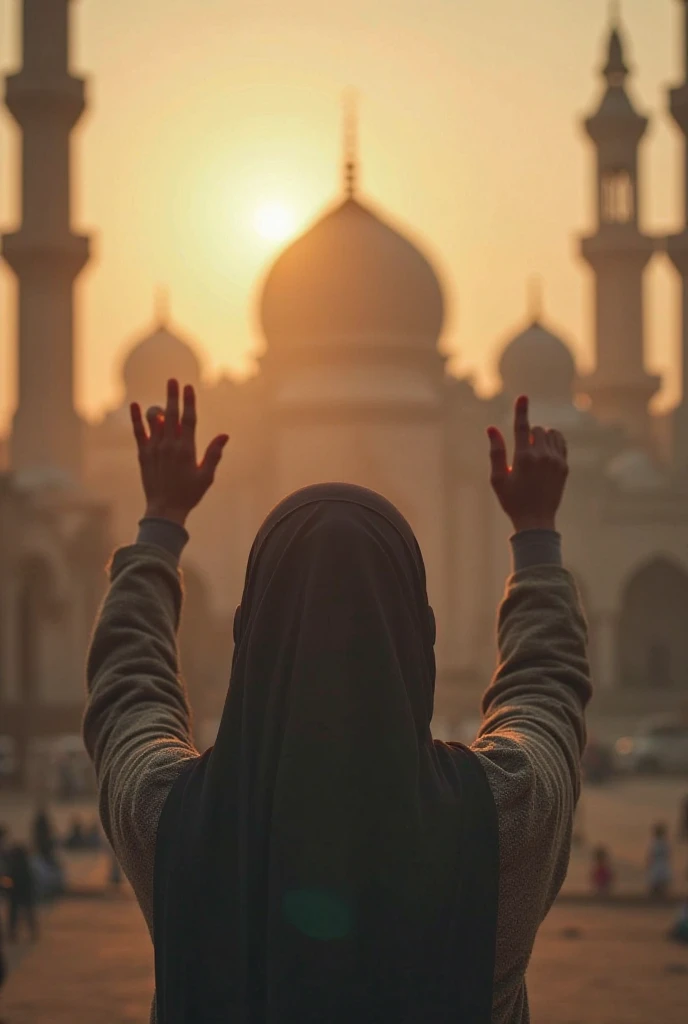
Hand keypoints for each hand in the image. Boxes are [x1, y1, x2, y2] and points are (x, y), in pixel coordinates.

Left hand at [130, 379, 228, 526]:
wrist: (165, 509)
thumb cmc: (189, 494)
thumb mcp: (206, 476)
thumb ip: (214, 454)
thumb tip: (225, 436)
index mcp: (186, 450)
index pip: (188, 420)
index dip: (189, 402)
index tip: (189, 387)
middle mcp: (169, 446)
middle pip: (171, 415)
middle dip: (173, 396)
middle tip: (173, 380)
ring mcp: (154, 449)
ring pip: (154, 421)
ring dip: (158, 408)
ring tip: (163, 402)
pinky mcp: (143, 455)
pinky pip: (138, 432)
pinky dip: (136, 418)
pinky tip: (134, 405)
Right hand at [487, 395, 567, 532]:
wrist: (536, 520)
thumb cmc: (512, 500)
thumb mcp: (498, 478)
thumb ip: (496, 452)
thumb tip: (492, 428)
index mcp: (523, 458)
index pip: (522, 427)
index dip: (521, 410)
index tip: (523, 397)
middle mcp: (542, 456)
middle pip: (537, 429)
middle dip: (529, 434)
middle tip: (523, 451)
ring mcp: (556, 461)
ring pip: (551, 434)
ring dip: (542, 436)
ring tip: (534, 451)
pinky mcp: (564, 466)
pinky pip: (561, 443)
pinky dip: (553, 441)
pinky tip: (546, 451)